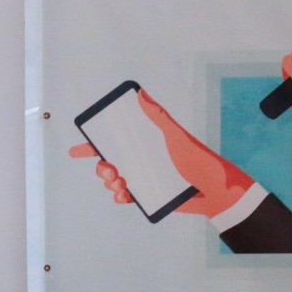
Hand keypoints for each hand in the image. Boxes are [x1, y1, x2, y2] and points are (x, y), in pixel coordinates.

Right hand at [69, 90, 252, 219]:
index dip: (92, 146)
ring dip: (110, 183)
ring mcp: (145, 179)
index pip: (114, 141)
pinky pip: (126, 198)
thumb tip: (141, 94)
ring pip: (114, 181)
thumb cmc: (199, 160)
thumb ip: (158, 117)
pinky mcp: (149, 196)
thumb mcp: (177, 136)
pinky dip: (121, 197)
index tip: (76, 152)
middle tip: (110, 171)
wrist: (215, 191)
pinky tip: (125, 196)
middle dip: (101, 168)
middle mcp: (142, 160)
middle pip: (108, 163)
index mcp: (146, 144)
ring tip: (120, 185)